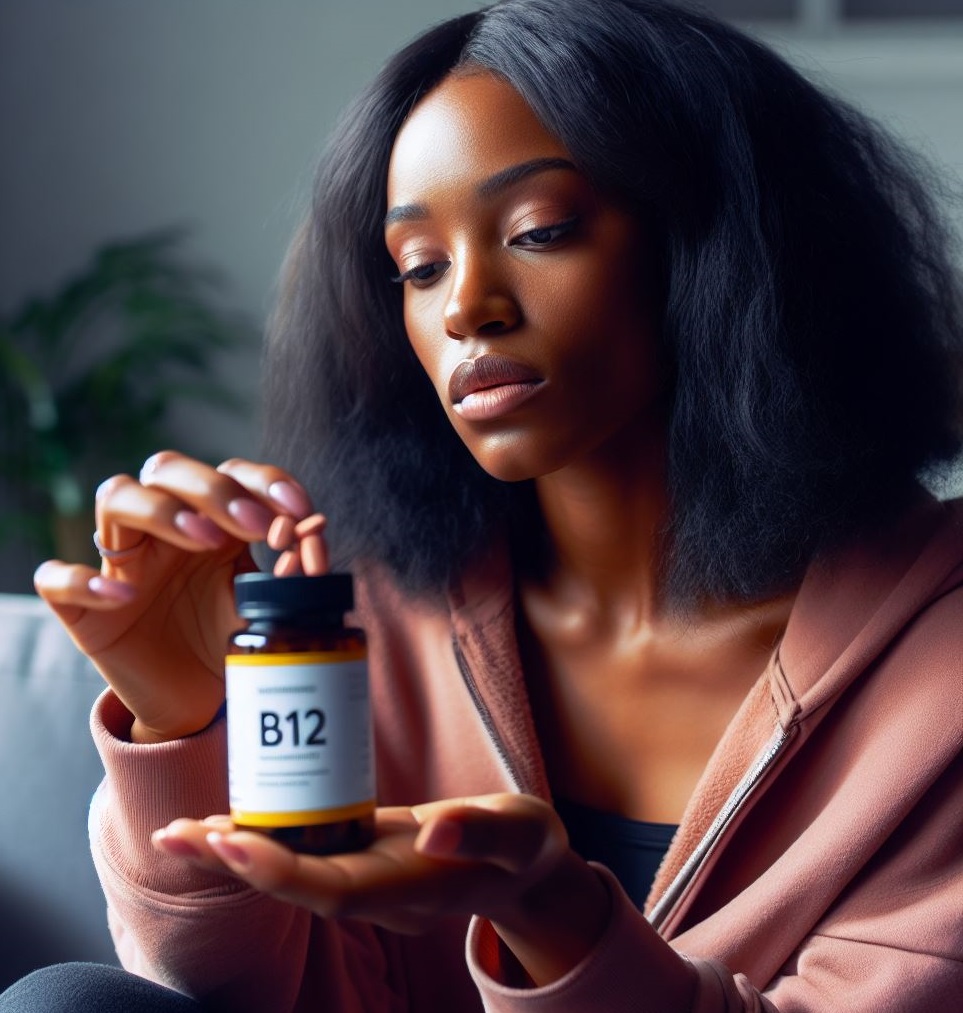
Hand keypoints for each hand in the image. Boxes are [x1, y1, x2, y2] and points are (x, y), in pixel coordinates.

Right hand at [33, 451, 313, 741]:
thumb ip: (290, 578)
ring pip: (115, 497)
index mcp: (213, 519)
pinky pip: (57, 579)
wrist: (197, 704)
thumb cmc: (229, 641)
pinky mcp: (83, 608)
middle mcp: (164, 529)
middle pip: (169, 469)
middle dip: (215, 488)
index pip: (230, 473)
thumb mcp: (267, 609)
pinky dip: (83, 580)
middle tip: (255, 526)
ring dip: (161, 510)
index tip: (300, 509)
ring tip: (205, 539)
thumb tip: (314, 537)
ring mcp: (122, 562)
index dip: (265, 481)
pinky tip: (125, 596)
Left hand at [153, 793, 611, 986]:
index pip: (334, 890)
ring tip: (179, 831)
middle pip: (294, 887)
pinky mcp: (363, 850)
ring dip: (234, 852)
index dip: (279, 872)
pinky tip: (229, 820)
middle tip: (175, 835)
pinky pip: (304, 849)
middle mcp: (379, 890)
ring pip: (291, 871)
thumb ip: (481, 831)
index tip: (231, 843)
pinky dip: (264, 835)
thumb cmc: (525, 847)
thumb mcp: (519, 831)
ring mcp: (368, 874)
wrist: (522, 868)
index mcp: (413, 887)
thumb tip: (432, 829)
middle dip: (233, 863)